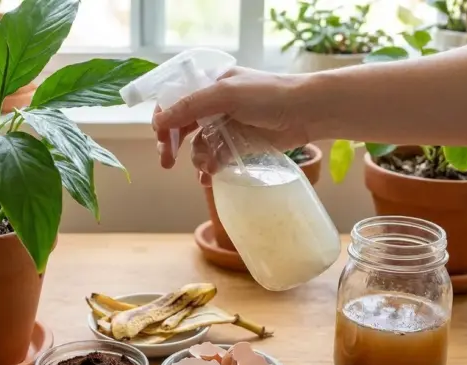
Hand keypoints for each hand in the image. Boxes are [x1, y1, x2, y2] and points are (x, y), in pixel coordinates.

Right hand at [151, 67, 309, 184]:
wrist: (308, 112)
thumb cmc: (269, 95)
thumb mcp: (226, 94)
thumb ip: (190, 106)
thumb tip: (158, 122)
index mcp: (209, 85)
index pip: (175, 101)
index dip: (164, 119)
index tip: (160, 138)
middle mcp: (215, 105)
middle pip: (181, 126)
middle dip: (171, 144)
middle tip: (166, 161)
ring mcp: (227, 126)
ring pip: (198, 146)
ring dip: (197, 159)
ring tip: (207, 169)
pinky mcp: (239, 146)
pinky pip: (216, 159)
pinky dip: (210, 168)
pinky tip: (211, 177)